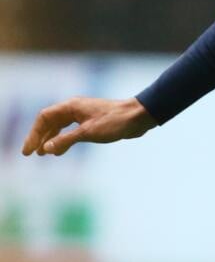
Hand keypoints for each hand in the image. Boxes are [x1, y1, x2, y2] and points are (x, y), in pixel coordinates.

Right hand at [22, 96, 157, 155]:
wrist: (139, 117)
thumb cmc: (115, 122)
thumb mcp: (88, 133)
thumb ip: (66, 140)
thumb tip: (46, 149)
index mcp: (70, 107)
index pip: (44, 118)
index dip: (34, 134)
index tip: (29, 150)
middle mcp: (74, 109)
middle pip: (50, 122)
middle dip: (39, 138)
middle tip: (31, 153)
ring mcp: (83, 115)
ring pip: (60, 127)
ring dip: (51, 140)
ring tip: (43, 154)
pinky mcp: (92, 122)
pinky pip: (71, 131)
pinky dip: (64, 140)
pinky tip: (60, 151)